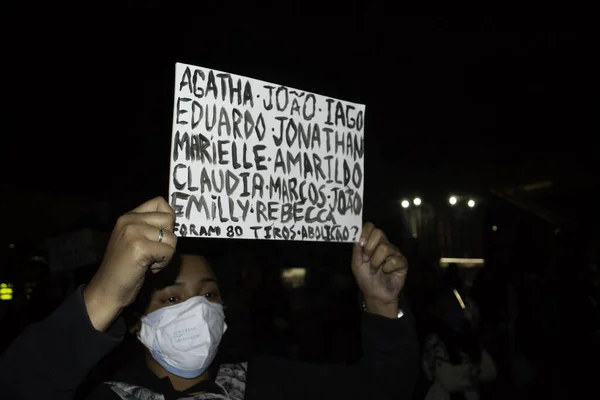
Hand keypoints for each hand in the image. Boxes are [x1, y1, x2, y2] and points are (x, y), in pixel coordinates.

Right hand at [84, 197, 176, 330]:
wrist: (107, 290)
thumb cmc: (124, 267)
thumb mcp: (133, 239)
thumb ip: (150, 227)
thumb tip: (176, 219)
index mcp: (128, 216)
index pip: (160, 202)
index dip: (168, 219)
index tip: (161, 234)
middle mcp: (129, 221)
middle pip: (169, 220)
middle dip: (168, 239)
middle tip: (153, 253)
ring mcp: (133, 233)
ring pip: (172, 238)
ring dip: (166, 254)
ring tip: (149, 262)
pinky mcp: (139, 248)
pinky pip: (169, 252)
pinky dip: (163, 264)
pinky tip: (148, 268)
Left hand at [352, 222, 407, 317]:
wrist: (375, 294)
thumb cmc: (366, 278)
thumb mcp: (356, 263)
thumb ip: (357, 249)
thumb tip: (358, 236)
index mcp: (372, 242)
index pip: (371, 227)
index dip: (365, 233)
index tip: (361, 244)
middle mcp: (384, 244)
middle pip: (379, 233)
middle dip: (369, 247)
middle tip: (366, 259)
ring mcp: (394, 253)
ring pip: (385, 248)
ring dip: (375, 262)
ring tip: (374, 270)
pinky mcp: (402, 262)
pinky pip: (395, 260)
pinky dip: (387, 268)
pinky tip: (386, 272)